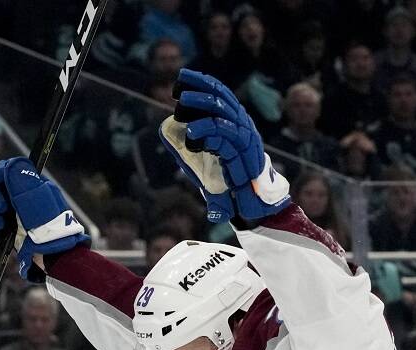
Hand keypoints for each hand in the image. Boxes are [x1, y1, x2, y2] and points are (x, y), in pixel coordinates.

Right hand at [0, 157, 86, 278]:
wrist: (52, 255)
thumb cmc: (49, 225)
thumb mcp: (36, 196)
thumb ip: (20, 178)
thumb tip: (9, 164)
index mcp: (30, 185)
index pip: (7, 170)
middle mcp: (21, 198)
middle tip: (0, 210)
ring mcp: (15, 214)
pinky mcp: (10, 230)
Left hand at [172, 69, 290, 222]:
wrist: (251, 207)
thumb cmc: (228, 184)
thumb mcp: (204, 160)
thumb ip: (189, 144)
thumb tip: (164, 130)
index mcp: (236, 124)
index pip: (221, 94)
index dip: (202, 83)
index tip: (182, 77)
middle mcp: (243, 126)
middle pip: (222, 98)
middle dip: (198, 91)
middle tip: (178, 93)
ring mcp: (246, 139)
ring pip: (223, 112)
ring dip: (200, 106)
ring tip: (180, 108)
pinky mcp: (245, 154)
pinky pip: (225, 135)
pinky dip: (206, 131)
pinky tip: (191, 133)